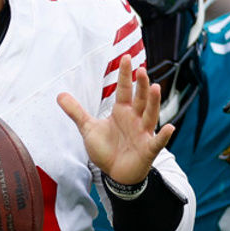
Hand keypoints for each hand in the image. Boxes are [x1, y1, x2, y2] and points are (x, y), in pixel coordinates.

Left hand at [58, 55, 174, 184]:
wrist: (115, 173)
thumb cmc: (107, 149)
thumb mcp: (88, 128)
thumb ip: (76, 112)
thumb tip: (59, 95)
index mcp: (122, 111)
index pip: (124, 90)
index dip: (125, 75)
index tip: (127, 58)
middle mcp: (135, 119)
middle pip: (140, 99)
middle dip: (141, 85)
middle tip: (141, 69)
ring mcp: (143, 133)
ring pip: (150, 115)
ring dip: (153, 103)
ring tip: (155, 88)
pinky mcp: (148, 149)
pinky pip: (157, 142)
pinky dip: (163, 136)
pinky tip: (170, 128)